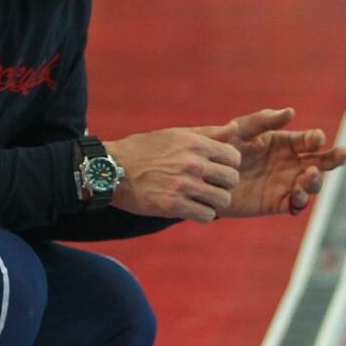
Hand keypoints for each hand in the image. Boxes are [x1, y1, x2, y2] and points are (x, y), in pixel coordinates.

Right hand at [103, 129, 241, 222]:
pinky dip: (202, 215)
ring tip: (203, 199)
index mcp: (194, 143)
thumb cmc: (142, 150)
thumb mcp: (174, 134)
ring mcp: (184, 185)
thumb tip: (236, 129)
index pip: (234, 157)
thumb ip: (207, 134)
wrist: (110, 168)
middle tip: (211, 186)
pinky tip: (192, 209)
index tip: (217, 170)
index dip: (229, 165)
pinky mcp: (173, 206)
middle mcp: (193, 163)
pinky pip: (206, 216)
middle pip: (232, 179)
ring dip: (215, 202)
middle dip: (224, 184)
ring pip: (223, 200)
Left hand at [196, 108, 345, 216]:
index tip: (316, 138)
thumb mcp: (240, 130)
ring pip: (311, 184)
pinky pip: (294, 205)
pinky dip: (299, 202)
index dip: (315, 138)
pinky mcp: (276, 203)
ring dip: (315, 180)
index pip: (308, 140)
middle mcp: (291, 163)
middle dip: (334, 158)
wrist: (206, 176)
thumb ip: (262, 121)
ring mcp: (285, 184)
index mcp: (286, 143)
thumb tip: (290, 112)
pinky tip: (296, 195)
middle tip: (342, 154)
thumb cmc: (224, 147)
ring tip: (308, 175)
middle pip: (321, 161)